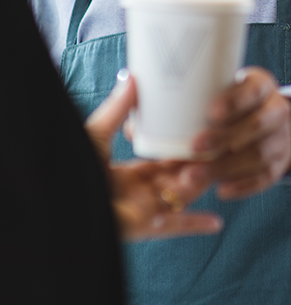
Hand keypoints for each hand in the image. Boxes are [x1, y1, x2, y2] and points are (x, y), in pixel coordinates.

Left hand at [85, 73, 222, 239]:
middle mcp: (138, 194)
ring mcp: (144, 211)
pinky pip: (175, 227)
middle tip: (214, 145)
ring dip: (200, 182)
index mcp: (127, 174)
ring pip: (182, 196)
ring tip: (215, 165)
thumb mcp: (96, 134)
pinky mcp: (145, 226)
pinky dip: (195, 225)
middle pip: (177, 177)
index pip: (162, 160)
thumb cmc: (71, 166)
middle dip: (197, 163)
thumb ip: (116, 109)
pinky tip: (216, 222)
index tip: (199, 130)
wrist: (60, 197)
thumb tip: (131, 77)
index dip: (181, 147)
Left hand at [188, 67, 290, 199]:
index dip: (235, 102)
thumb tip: (147, 130)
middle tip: (194, 147)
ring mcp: (282, 138)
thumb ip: (196, 106)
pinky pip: (265, 178)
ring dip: (226, 166)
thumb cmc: (233, 105)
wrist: (270, 123)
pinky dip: (242, 185)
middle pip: (257, 124)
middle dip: (224, 137)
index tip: (212, 113)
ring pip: (259, 154)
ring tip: (195, 175)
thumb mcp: (223, 93)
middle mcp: (277, 110)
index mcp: (263, 86)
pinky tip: (221, 189)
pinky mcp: (280, 164)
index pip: (254, 90)